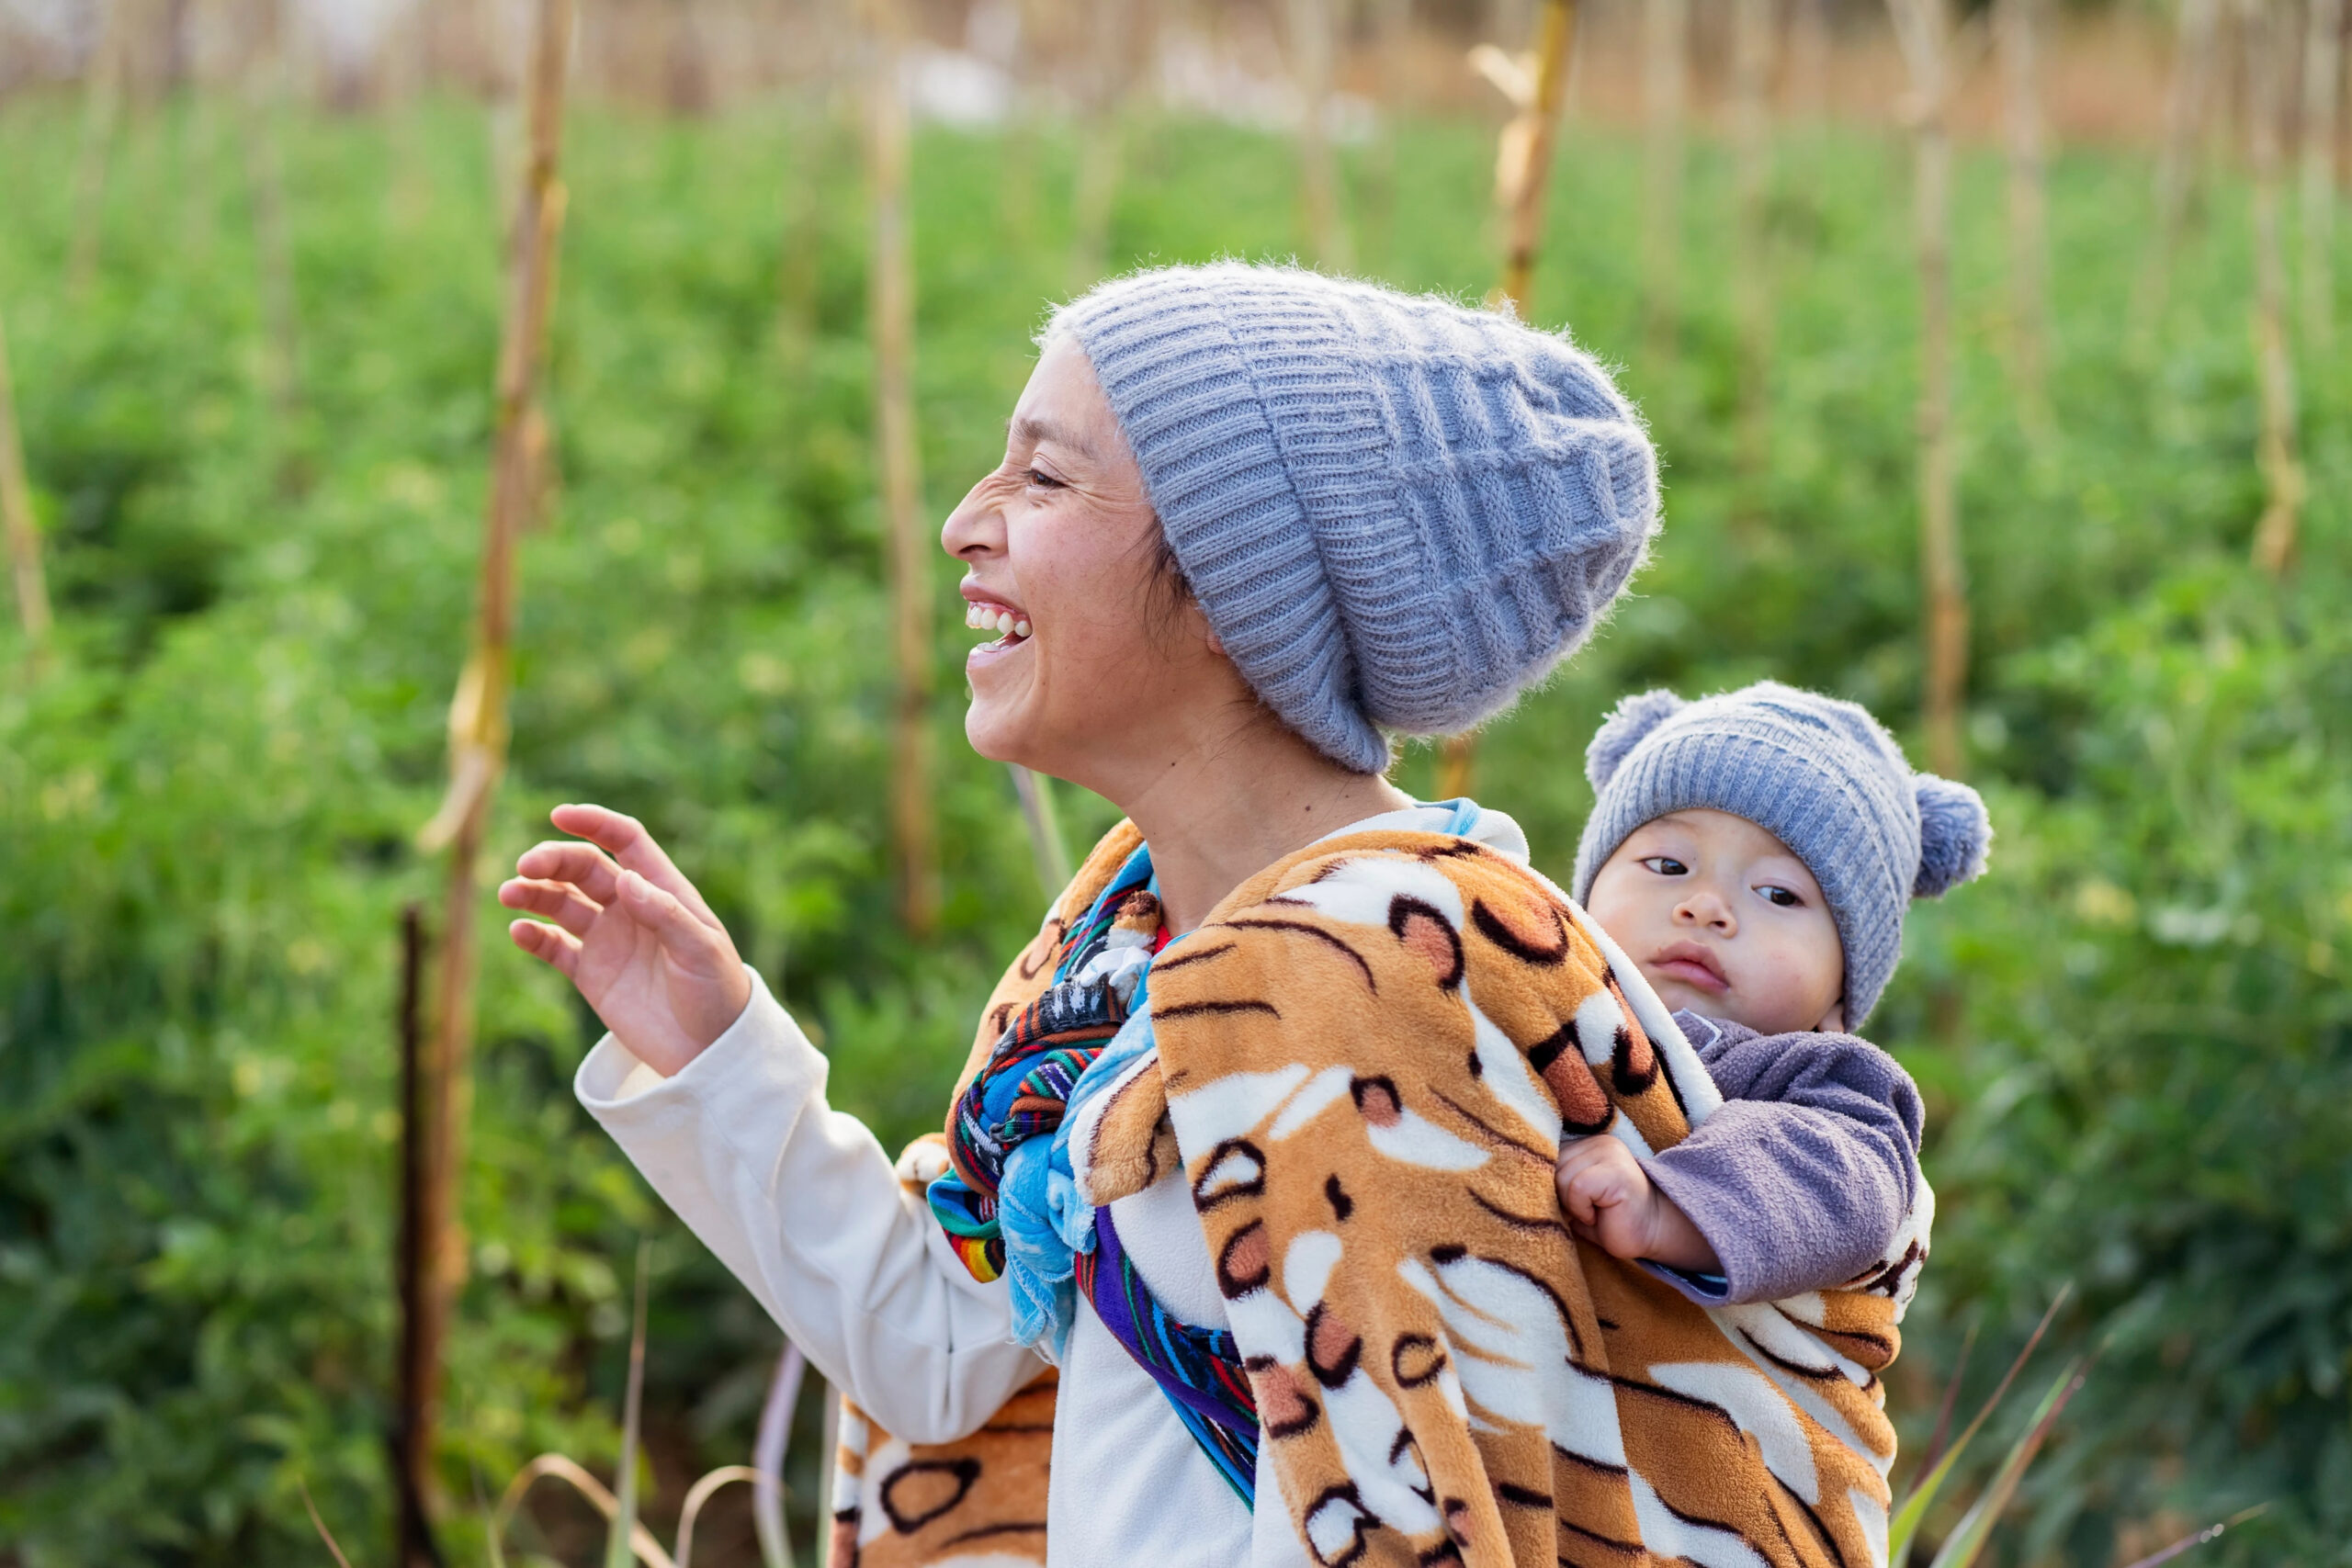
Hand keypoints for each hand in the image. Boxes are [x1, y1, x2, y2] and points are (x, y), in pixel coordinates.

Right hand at [500, 803, 752, 1076]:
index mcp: (663, 890)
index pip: (625, 841)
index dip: (595, 823)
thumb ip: (666, 914)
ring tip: (509, 893)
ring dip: (533, 894)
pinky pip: (554, 947)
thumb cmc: (718, 993)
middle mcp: (631, 907)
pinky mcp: (590, 974)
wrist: (710, 1052)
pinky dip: (534, 936)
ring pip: (561, 903)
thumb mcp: (702, 951)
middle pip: (584, 868)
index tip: (560, 815)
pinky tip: (519, 932)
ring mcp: (608, 939)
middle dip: (552, 861)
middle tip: (525, 867)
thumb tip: (625, 878)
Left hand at [1554, 1135, 1720, 1272]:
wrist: (1650, 1234)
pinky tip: (1599, 1215)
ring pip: (1562, 1177)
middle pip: (1550, 1165)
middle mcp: (1598, 1142)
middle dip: (1559, 1196)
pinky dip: (1582, 1209)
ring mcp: (1609, 1152)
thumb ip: (1554, 1183)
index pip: (1545, 1154)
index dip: (1547, 1183)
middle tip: (1584, 1211)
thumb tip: (1523, 1179)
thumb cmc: (1609, 1220)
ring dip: (1572, 1205)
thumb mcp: (1575, 1197)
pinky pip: (1578, 1187)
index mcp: (1585, 1144)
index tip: (1561, 1201)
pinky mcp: (1616, 1170)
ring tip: (1595, 1212)